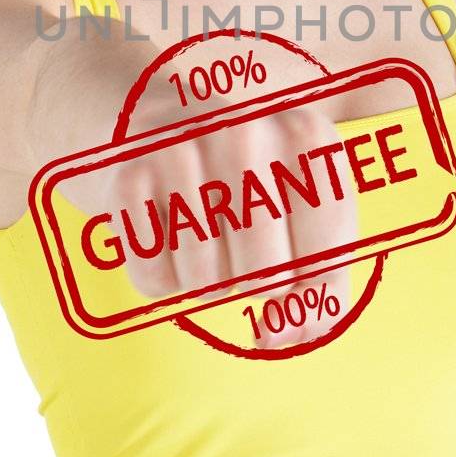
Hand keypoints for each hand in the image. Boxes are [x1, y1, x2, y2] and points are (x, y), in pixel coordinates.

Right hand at [60, 101, 357, 347]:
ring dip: (204, 280)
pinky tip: (161, 231)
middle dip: (255, 283)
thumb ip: (320, 282)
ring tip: (198, 232)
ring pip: (209, 284)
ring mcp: (183, 148)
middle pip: (270, 280)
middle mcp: (246, 131)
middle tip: (239, 246)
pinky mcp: (127, 176)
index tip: (293, 286)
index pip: (328, 256)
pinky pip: (155, 279)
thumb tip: (291, 336)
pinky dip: (159, 277)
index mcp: (305, 136)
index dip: (313, 294)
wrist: (142, 120)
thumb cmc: (237, 177)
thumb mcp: (297, 208)